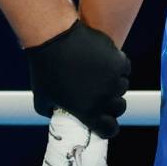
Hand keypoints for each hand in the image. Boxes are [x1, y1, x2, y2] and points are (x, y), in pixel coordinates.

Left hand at [25, 18, 129, 137]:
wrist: (52, 37)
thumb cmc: (43, 67)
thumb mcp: (41, 97)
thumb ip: (50, 111)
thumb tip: (55, 115)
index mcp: (88, 112)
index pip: (109, 129)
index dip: (108, 126)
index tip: (105, 120)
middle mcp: (104, 98)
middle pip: (119, 108)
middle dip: (111, 103)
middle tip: (100, 93)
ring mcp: (113, 79)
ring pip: (122, 86)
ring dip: (114, 82)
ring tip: (99, 73)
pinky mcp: (118, 61)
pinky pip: (125, 67)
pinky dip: (118, 65)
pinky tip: (105, 61)